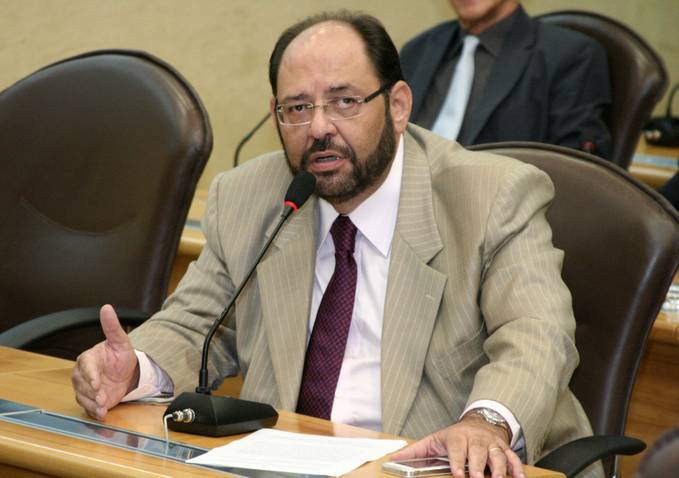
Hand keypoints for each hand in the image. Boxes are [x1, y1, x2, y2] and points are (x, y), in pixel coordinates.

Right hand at [71, 304, 139, 419]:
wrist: (126, 373)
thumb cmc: (120, 356)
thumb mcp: (121, 341)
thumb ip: (112, 326)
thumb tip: (106, 307)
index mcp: (87, 358)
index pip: (86, 367)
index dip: (91, 377)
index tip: (98, 384)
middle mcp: (82, 374)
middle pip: (82, 385)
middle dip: (92, 393)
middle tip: (103, 399)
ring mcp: (84, 387)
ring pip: (83, 397)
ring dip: (93, 405)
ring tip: (103, 408)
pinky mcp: (89, 399)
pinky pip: (88, 406)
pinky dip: (95, 412)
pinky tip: (102, 414)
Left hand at [391, 415, 524, 477]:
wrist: (479, 421)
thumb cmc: (454, 436)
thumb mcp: (434, 440)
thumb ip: (415, 451)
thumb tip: (393, 458)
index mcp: (457, 437)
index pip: (457, 449)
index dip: (457, 462)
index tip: (457, 474)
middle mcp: (475, 439)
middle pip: (478, 452)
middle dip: (478, 466)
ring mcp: (491, 443)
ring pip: (497, 454)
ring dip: (499, 468)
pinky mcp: (504, 448)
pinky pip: (513, 457)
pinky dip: (517, 467)